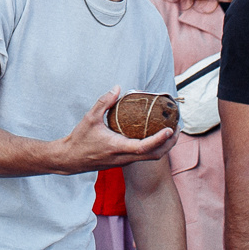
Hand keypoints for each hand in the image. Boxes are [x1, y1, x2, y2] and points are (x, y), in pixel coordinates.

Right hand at [56, 87, 176, 171]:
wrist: (70, 159)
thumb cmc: (79, 139)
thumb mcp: (89, 118)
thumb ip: (103, 102)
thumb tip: (117, 88)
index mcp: (117, 147)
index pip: (143, 147)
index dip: (159, 139)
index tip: (170, 130)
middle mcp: (124, 158)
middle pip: (154, 156)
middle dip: (169, 145)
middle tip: (178, 130)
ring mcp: (124, 161)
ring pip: (150, 158)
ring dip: (164, 147)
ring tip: (171, 133)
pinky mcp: (122, 162)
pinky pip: (143, 157)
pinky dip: (154, 148)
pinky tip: (155, 136)